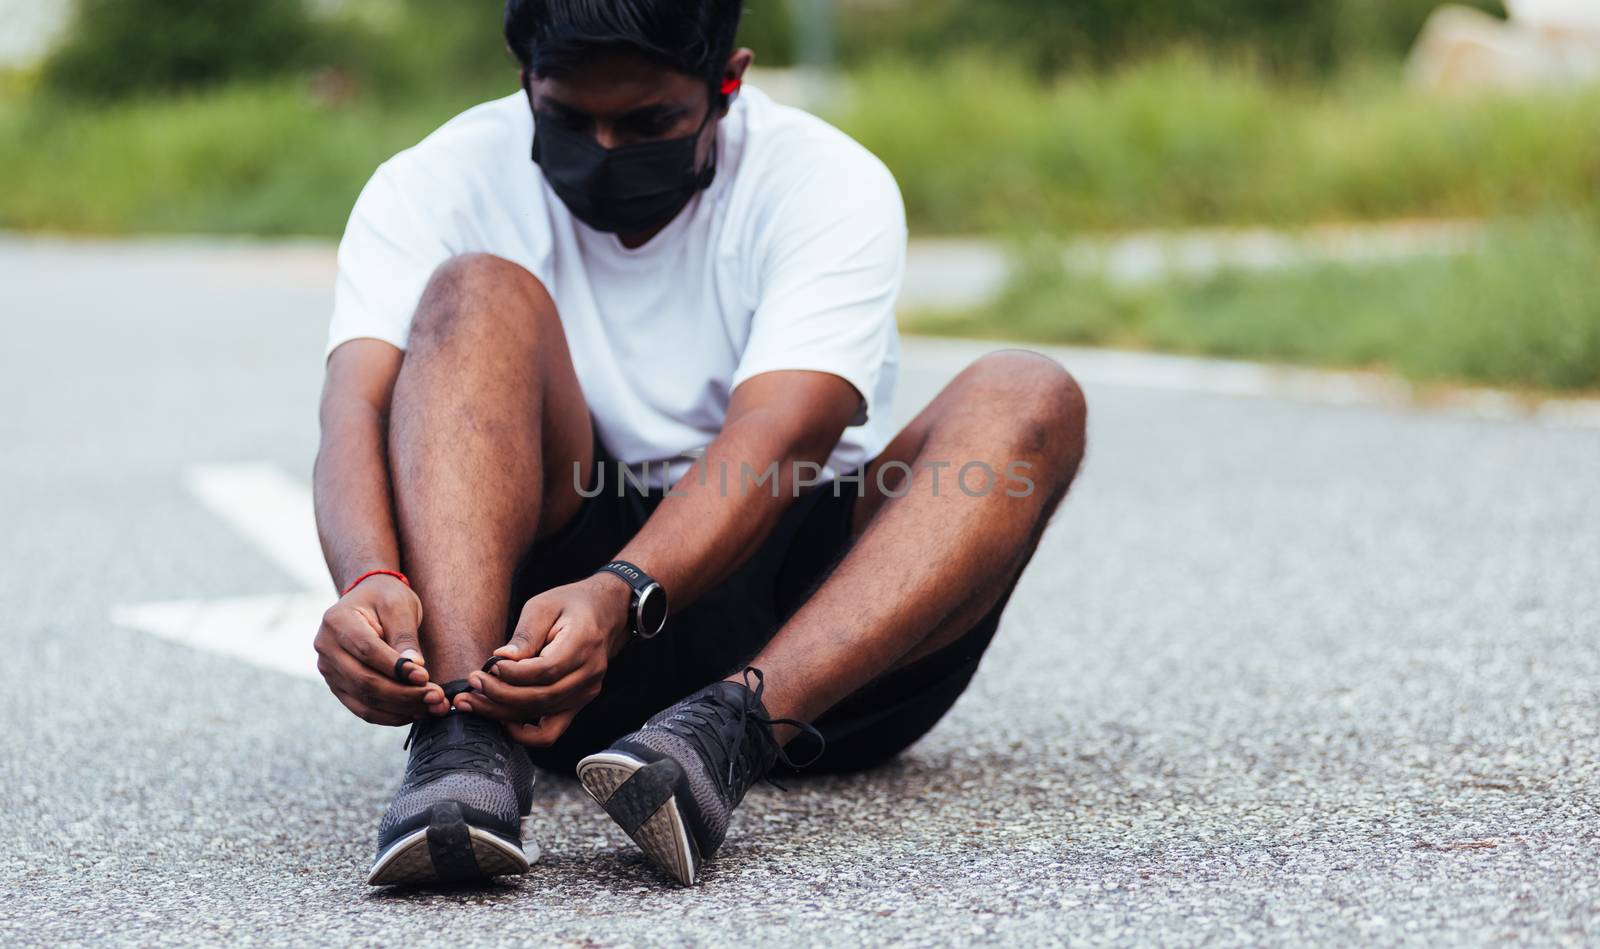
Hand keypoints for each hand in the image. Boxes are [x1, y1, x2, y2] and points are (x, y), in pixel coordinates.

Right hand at [314, 574, 448, 724]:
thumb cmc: (386, 598)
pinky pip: (362, 709)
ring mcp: (329, 670)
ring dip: (400, 709)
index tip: (425, 677)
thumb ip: (405, 636)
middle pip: (364, 681)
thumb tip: (415, 669)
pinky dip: (389, 715)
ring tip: (432, 707)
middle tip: (436, 697)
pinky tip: (414, 712)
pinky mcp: (339, 686)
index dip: (396, 668)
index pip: (367, 651)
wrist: (368, 599)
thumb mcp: (400, 606)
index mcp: (337, 621)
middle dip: (403, 694)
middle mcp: (326, 648)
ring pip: (364, 700)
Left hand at [455, 574, 631, 745]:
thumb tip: (501, 659)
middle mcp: (589, 673)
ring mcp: (586, 692)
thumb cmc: (570, 605)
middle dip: (499, 696)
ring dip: (502, 713)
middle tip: (471, 685)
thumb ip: (525, 635)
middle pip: (541, 697)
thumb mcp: (543, 606)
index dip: (513, 675)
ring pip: (541, 715)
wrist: (604, 613)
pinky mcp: (578, 704)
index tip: (487, 668)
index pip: (546, 670)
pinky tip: (501, 720)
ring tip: (473, 702)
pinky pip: (551, 731)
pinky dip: (524, 733)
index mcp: (583, 643)